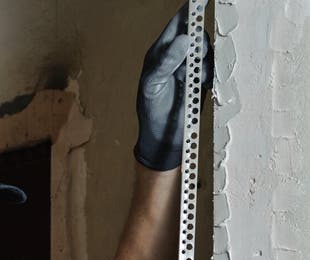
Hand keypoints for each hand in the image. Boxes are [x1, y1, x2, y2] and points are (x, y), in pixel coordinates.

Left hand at [134, 1, 213, 170]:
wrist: (164, 139)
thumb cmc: (151, 111)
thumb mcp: (152, 85)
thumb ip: (166, 61)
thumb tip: (184, 38)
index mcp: (162, 51)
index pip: (178, 23)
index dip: (191, 10)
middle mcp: (178, 56)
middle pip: (198, 35)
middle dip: (198, 46)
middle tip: (192, 64)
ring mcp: (192, 68)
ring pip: (208, 52)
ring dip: (204, 64)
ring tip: (193, 82)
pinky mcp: (203, 81)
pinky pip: (215, 69)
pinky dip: (212, 75)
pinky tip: (202, 87)